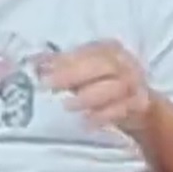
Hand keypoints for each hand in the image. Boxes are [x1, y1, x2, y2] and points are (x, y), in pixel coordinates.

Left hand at [40, 40, 155, 134]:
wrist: (139, 106)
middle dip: (74, 74)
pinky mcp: (140, 103)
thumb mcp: (84, 73)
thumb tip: (32, 62)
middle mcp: (125, 62)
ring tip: (67, 106)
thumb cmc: (104, 85)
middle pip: (102, 65)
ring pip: (114, 86)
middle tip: (49, 85)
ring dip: (90, 96)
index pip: (87, 50)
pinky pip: (123, 108)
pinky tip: (87, 123)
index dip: (65, 59)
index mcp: (110, 49)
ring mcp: (135, 82)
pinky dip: (104, 115)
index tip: (44, 70)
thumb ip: (61, 66)